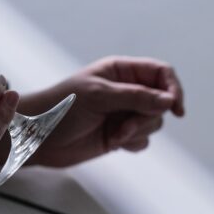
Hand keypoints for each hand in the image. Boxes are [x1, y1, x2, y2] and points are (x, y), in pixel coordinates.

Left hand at [3, 56, 183, 168]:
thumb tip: (170, 100)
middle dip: (149, 115)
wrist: (38, 137)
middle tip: (126, 125)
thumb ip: (136, 97)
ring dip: (138, 130)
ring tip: (114, 134)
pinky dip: (132, 143)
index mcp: (119, 71)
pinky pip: (142, 139)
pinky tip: (113, 142)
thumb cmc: (60, 107)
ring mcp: (122, 112)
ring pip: (154, 122)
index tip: (175, 108)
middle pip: (161, 100)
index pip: (161, 73)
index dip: (173, 88)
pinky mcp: (119, 134)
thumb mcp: (99, 96)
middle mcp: (125, 90)